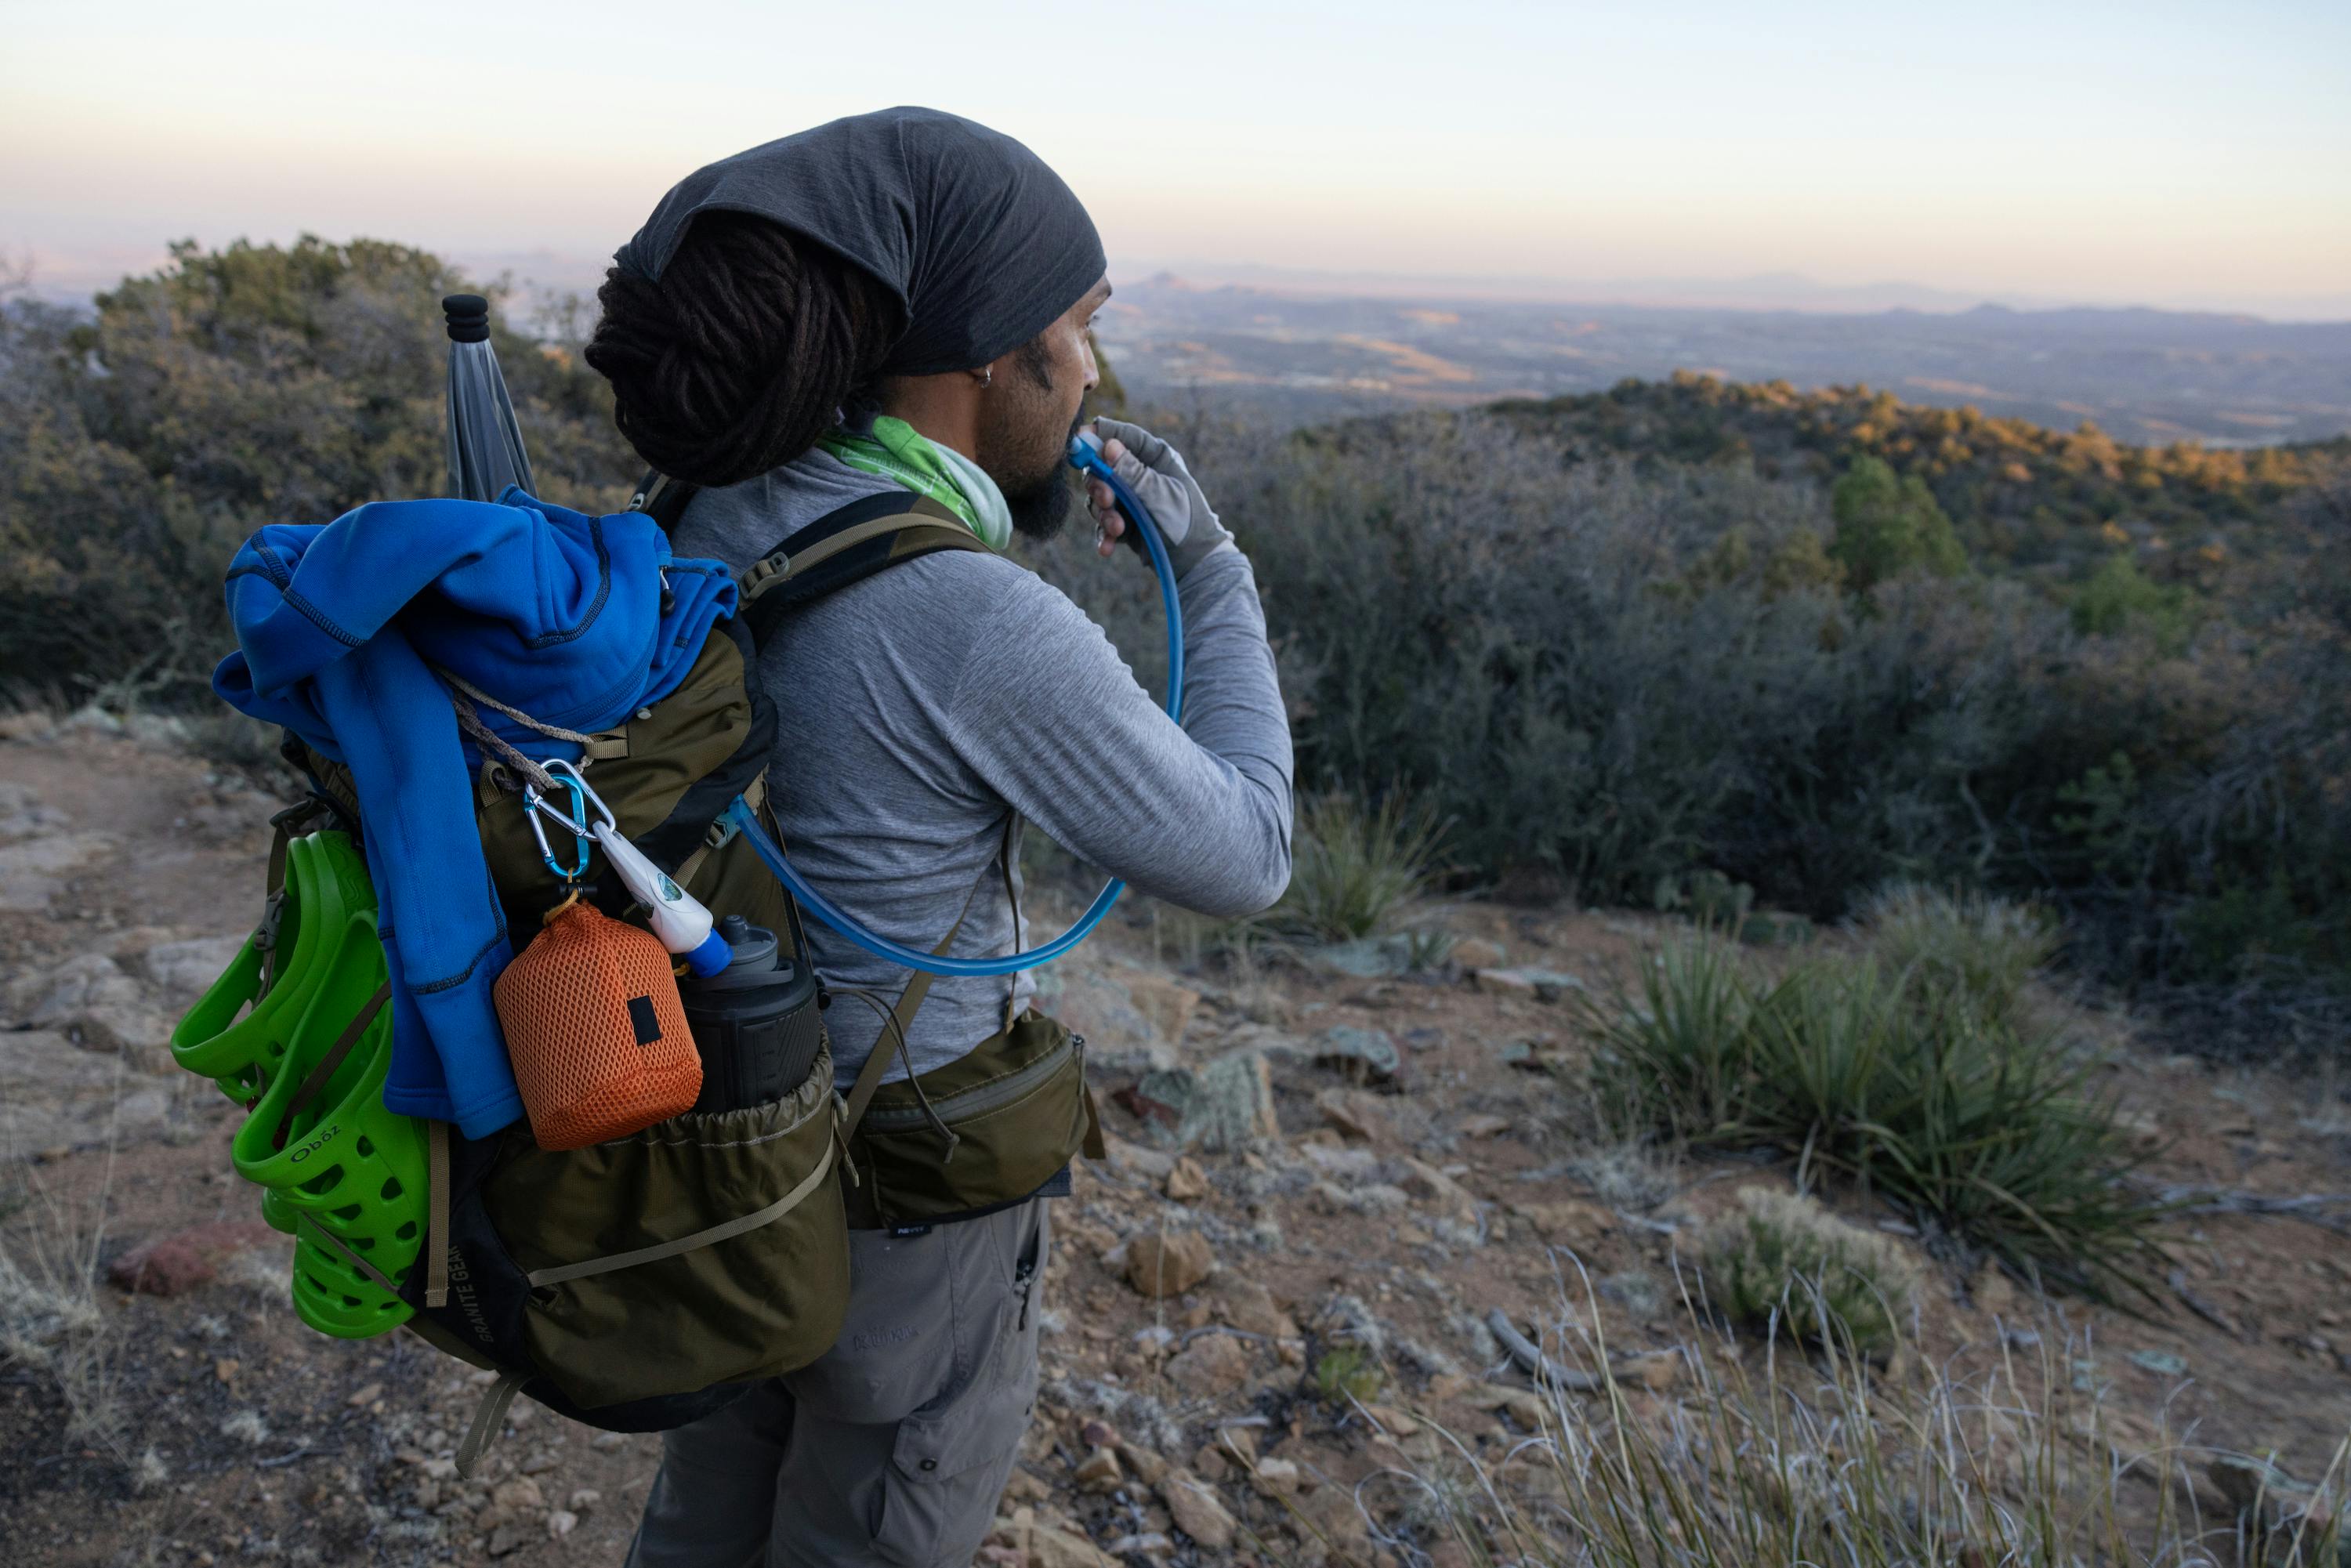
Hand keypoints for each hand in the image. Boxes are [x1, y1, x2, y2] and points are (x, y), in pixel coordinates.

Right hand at [1084, 417, 1234, 577]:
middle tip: (1106, 500)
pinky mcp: (1123, 520)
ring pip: (1099, 496)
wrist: (1194, 561)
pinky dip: (1103, 534)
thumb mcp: (1160, 494)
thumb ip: (1133, 472)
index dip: (1099, 435)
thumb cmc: (1186, 521)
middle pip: (1102, 467)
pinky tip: (1107, 548)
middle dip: (1099, 484)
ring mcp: (1129, 497)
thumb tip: (1109, 445)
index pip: (1123, 436)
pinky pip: (1102, 522)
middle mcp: (1138, 473)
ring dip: (1104, 513)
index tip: (1080, 441)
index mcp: (1154, 457)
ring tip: (1118, 529)